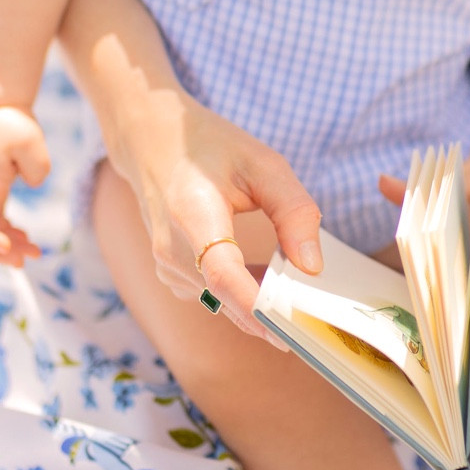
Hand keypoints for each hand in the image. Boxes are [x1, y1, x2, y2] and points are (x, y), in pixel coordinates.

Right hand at [0, 105, 50, 266]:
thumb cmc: (10, 124)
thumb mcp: (30, 140)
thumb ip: (36, 166)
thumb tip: (33, 184)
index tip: (8, 248)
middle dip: (0, 251)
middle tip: (25, 261)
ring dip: (8, 244)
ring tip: (34, 252)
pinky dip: (7, 232)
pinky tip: (25, 237)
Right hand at [108, 85, 323, 337]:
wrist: (152, 143)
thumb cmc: (211, 148)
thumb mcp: (262, 164)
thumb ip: (293, 211)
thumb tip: (312, 267)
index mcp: (192, 214)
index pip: (222, 272)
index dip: (255, 304)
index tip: (289, 327)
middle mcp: (171, 249)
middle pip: (227, 298)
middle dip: (272, 316)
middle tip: (317, 325)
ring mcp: (167, 267)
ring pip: (223, 304)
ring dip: (261, 307)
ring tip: (302, 304)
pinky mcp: (172, 276)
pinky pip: (215, 298)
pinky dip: (244, 298)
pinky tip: (273, 286)